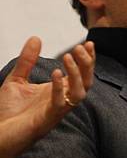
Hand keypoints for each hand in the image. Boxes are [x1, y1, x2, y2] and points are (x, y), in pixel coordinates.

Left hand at [0, 37, 94, 157]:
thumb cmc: (8, 113)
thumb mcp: (16, 80)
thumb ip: (27, 61)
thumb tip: (36, 38)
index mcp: (59, 92)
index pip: (81, 74)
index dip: (87, 59)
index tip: (87, 43)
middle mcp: (62, 101)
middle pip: (86, 82)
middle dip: (87, 64)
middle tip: (80, 47)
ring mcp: (56, 111)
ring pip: (80, 93)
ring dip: (77, 74)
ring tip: (68, 56)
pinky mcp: (47, 120)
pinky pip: (60, 104)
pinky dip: (59, 88)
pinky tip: (54, 73)